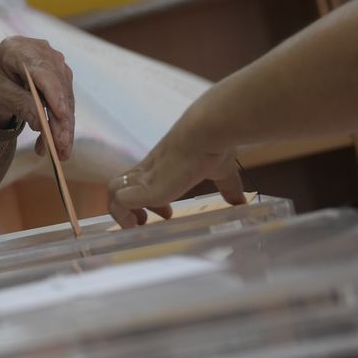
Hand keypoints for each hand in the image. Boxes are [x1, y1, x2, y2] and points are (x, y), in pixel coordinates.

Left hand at [0, 36, 74, 160]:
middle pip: (57, 88)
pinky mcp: (60, 78)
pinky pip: (64, 103)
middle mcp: (41, 52)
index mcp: (17, 49)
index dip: (53, 92)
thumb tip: (42, 123)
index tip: (61, 114)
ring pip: (65, 98)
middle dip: (61, 120)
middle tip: (60, 148)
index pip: (42, 71)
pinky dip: (60, 125)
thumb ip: (17, 103)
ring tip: (59, 153)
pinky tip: (53, 145)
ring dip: (64, 127)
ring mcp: (53, 63)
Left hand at [108, 119, 246, 228]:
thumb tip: (242, 202)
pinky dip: (124, 212)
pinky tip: (139, 222)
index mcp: (162, 165)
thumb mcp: (221, 171)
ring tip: (138, 225)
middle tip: (145, 222)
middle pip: (122, 186)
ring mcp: (145, 177)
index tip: (167, 213)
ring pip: (114, 191)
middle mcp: (149, 170)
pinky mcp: (145, 187)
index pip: (143, 180)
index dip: (148, 199)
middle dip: (129, 208)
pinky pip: (121, 200)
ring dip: (121, 212)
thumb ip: (228, 187)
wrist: (206, 132)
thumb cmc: (213, 147)